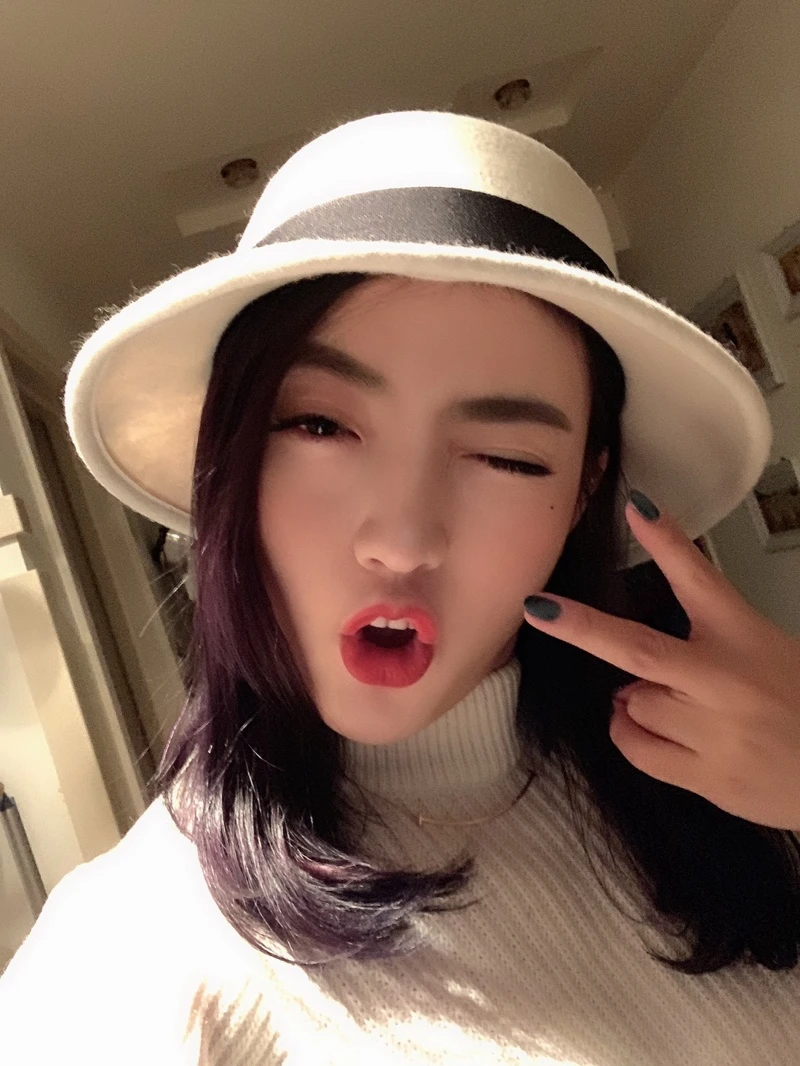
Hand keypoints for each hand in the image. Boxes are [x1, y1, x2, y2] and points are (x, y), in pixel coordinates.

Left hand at [523, 491, 799, 830]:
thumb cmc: (797, 702)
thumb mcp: (760, 645)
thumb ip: (702, 637)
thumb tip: (627, 653)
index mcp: (744, 635)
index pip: (699, 579)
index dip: (665, 541)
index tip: (635, 506)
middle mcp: (724, 680)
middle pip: (639, 649)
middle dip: (582, 628)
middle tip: (539, 610)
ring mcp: (713, 731)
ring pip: (632, 703)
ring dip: (637, 700)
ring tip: (679, 706)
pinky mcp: (706, 776)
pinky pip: (637, 748)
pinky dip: (633, 735)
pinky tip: (662, 732)